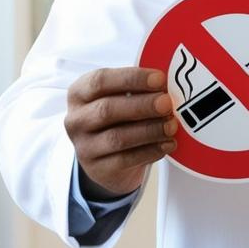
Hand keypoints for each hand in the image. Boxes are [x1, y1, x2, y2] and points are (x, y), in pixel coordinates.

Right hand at [64, 67, 176, 197]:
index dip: (131, 78)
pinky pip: (126, 160)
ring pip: (117, 137)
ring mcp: (84, 147)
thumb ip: (139, 89)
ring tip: (172, 125)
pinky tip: (168, 144)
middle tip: (167, 103)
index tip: (159, 78)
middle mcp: (76, 120)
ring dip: (149, 130)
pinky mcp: (97, 169)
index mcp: (80, 94)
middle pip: (107, 109)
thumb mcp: (123, 97)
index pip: (100, 81)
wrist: (108, 157)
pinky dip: (151, 151)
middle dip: (142, 105)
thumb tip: (166, 85)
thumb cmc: (119, 117)